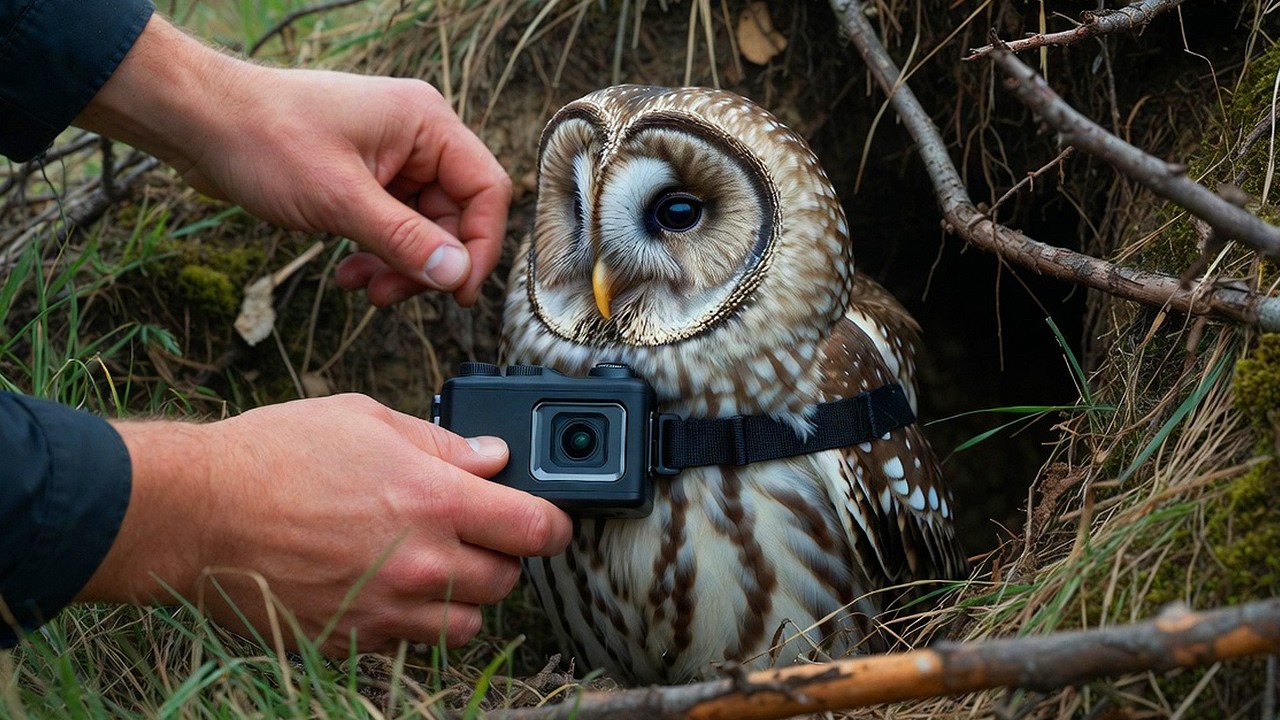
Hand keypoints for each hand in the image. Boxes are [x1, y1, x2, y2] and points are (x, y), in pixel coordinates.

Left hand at [76, 15, 509, 305]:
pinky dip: (378, 254)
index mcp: (426, 124)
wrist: (198, 122)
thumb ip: (404, 239)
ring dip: (399, 265)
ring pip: (423, 228)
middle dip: (426, 262)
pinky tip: (349, 272)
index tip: (457, 292)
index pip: (486, 189)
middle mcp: (417, 138)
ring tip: (363, 286)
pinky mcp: (366, 178)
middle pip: (455, 215)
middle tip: (390, 296)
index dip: (480, 245)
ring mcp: (391, 158)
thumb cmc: (264, 139)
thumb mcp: (339, 199)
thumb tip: (456, 275)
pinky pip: (393, 226)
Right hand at [81, 395, 571, 653]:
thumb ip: (441, 443)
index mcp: (434, 501)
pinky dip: (413, 622)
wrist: (197, 514)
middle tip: (473, 533)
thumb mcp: (365, 420)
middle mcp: (422, 564)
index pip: (537, 529)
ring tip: (433, 566)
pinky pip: (411, 644)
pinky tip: (386, 587)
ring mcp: (387, 610)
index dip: (554, 525)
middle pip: (508, 582)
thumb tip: (492, 457)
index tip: (548, 521)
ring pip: (468, 625)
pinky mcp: (352, 640)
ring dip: (464, 598)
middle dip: (503, 557)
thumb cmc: (274, 455)